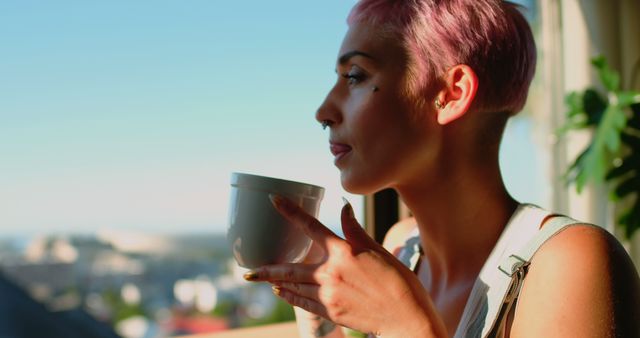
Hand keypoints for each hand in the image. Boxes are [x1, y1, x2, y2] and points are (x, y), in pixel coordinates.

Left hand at [243, 195, 446, 337]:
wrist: (405, 317)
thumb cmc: (397, 281)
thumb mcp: (377, 250)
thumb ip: (355, 230)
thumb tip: (344, 206)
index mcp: (343, 252)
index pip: (311, 226)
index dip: (290, 211)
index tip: (274, 200)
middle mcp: (330, 273)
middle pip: (290, 267)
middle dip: (266, 268)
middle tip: (247, 270)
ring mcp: (328, 295)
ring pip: (293, 287)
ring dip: (276, 281)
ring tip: (262, 278)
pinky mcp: (330, 312)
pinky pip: (302, 303)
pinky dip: (289, 296)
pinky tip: (281, 291)